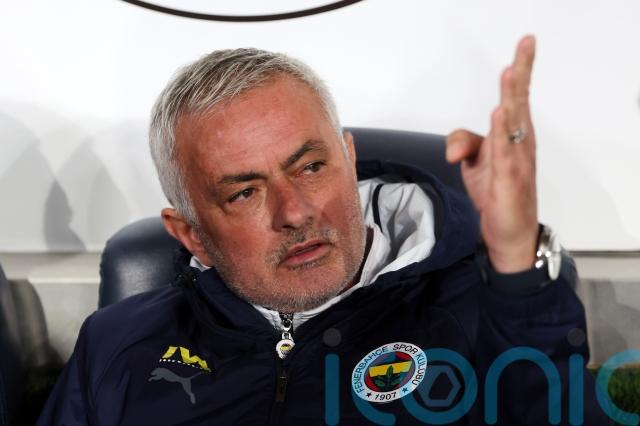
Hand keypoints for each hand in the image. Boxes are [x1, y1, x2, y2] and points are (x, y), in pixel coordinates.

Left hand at [446, 35, 538, 272]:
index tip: (525, 43)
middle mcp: (520, 143)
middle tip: (527, 43)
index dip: (520, 70)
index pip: (517, 97)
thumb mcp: (474, 163)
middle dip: (522, 72)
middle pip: (520, 102)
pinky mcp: (509, 180)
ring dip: (512, 96)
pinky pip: (506, 152)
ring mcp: (517, 161)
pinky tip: (501, 114)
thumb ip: (461, 143)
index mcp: (513, 136)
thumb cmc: (497, 194)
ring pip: (515, 122)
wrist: (509, 233)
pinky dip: (503, 132)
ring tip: (511, 71)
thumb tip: (451, 149)